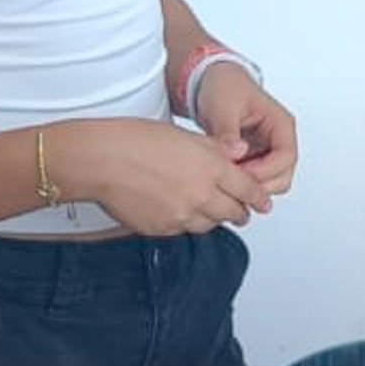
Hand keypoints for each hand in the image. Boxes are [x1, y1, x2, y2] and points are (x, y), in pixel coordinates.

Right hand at [42, 116, 274, 234]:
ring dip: (213, 217)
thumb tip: (239, 153)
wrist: (101, 160)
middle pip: (234, 212)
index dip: (259, 197)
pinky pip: (184, 230)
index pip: (248, 189)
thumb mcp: (185, 135)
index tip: (264, 202)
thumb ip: (216, 149)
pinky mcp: (162, 229)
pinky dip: (187, 221)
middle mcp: (201, 194)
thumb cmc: (136, 140)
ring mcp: (182, 215)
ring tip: (207, 208)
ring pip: (210, 224)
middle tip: (241, 210)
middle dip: (239, 210)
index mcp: (212, 167)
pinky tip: (179, 209)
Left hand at [193, 63, 298, 196]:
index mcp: (281, 124)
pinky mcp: (255, 158)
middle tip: (235, 185)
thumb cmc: (224, 87)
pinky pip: (257, 179)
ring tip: (228, 182)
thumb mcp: (223, 106)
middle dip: (261, 185)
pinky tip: (225, 179)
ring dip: (253, 187)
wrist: (212, 82)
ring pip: (272, 181)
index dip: (266, 170)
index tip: (241, 174)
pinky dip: (244, 183)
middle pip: (284, 175)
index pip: (286, 156)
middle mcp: (279, 139)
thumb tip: (235, 151)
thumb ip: (228, 131)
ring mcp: (268, 151)